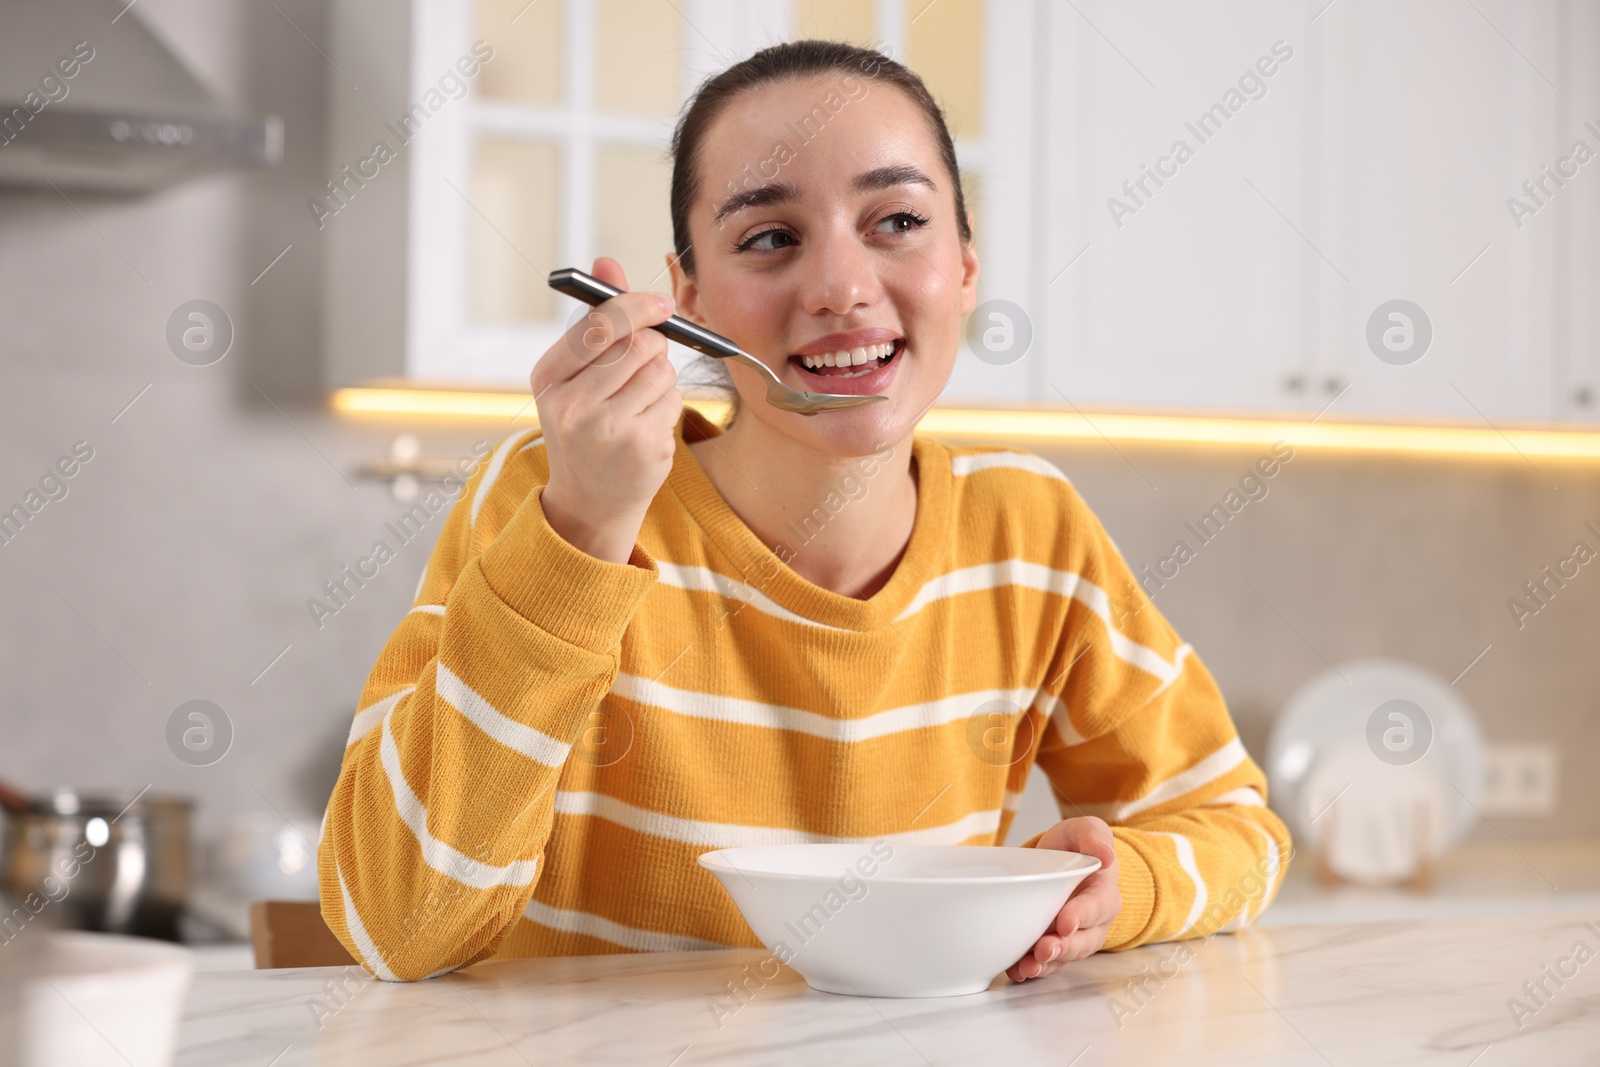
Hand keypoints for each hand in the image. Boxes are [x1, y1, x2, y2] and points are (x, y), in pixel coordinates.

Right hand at [534, 257, 683, 563]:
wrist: (589, 499)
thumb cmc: (583, 425)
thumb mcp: (573, 373)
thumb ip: (594, 318)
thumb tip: (607, 262)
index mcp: (547, 378)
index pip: (600, 324)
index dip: (636, 306)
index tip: (659, 304)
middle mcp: (573, 405)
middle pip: (638, 342)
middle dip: (651, 342)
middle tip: (646, 355)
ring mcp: (609, 430)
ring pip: (661, 368)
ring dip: (660, 375)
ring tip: (638, 398)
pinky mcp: (643, 448)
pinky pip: (673, 398)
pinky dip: (667, 403)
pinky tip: (646, 422)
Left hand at [1006, 816, 1120, 981]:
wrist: (1062, 859)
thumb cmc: (1077, 846)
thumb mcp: (1086, 831)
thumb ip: (1094, 837)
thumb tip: (1106, 854)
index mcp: (1104, 894)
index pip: (1097, 907)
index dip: (1082, 916)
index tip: (1066, 922)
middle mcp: (1093, 922)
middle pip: (1083, 941)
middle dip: (1064, 948)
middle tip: (1044, 949)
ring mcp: (1073, 937)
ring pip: (1065, 957)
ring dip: (1046, 964)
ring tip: (1027, 967)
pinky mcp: (1054, 944)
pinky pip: (1046, 963)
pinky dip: (1031, 969)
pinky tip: (1016, 971)